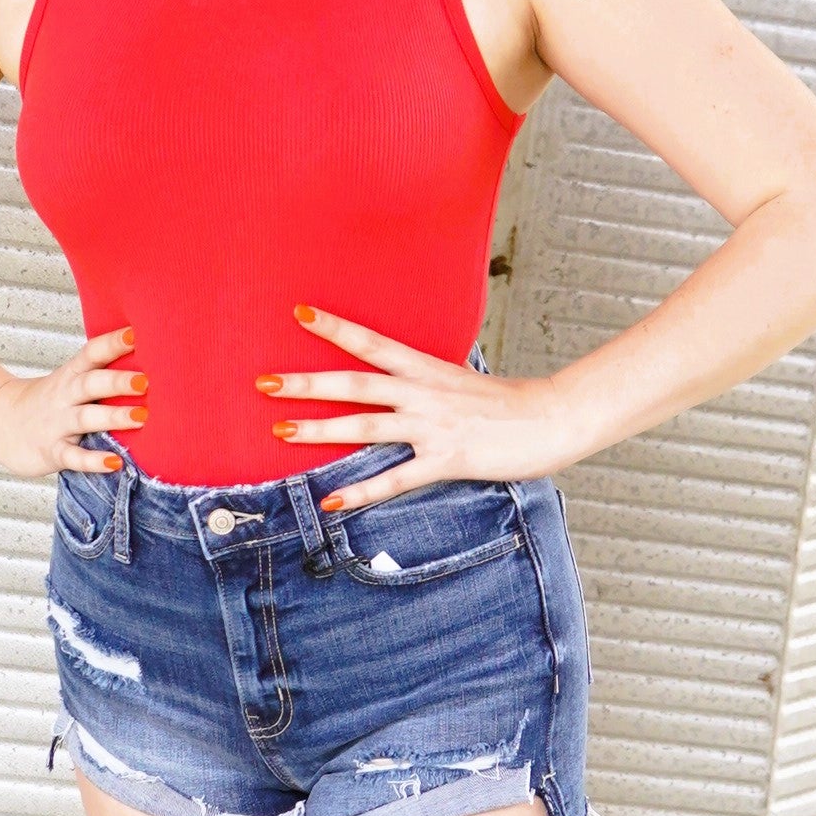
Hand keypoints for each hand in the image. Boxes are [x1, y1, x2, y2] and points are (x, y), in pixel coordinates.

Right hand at [0, 324, 146, 477]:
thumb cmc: (48, 402)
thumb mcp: (68, 381)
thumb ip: (100, 373)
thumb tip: (150, 364)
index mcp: (70, 375)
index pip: (91, 353)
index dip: (111, 343)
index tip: (134, 334)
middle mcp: (64, 396)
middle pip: (90, 384)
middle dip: (117, 382)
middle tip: (145, 381)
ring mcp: (56, 424)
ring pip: (85, 418)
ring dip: (113, 417)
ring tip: (141, 417)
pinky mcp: (51, 452)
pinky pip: (73, 457)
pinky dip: (93, 461)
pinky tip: (115, 463)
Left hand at [256, 306, 570, 514]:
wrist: (552, 419)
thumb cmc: (508, 404)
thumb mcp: (459, 383)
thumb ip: (424, 382)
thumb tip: (395, 382)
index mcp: (426, 369)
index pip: (372, 343)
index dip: (335, 328)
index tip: (299, 314)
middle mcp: (423, 393)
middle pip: (355, 384)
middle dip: (307, 384)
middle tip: (263, 382)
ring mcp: (434, 426)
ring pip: (366, 426)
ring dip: (321, 430)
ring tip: (280, 432)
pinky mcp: (447, 459)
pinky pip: (396, 478)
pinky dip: (361, 491)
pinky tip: (331, 501)